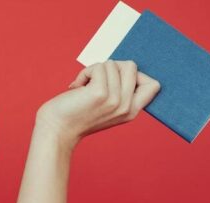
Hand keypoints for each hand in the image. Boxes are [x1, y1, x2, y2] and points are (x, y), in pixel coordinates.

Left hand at [36, 60, 160, 146]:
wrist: (55, 131)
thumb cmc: (76, 114)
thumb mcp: (106, 105)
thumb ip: (120, 91)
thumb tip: (126, 64)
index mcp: (131, 111)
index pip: (154, 85)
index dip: (136, 75)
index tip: (115, 82)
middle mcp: (126, 107)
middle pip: (132, 66)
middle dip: (111, 67)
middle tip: (95, 82)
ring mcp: (114, 100)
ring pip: (114, 64)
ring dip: (95, 70)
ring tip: (84, 87)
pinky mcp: (100, 93)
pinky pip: (99, 66)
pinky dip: (85, 72)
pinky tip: (77, 87)